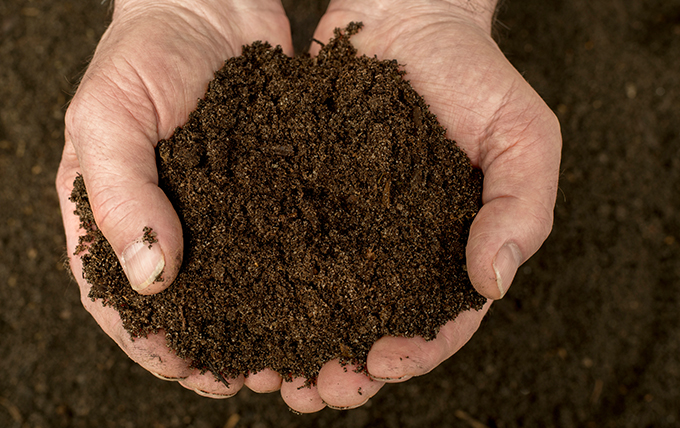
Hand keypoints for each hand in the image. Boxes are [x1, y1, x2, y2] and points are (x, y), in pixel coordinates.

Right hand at [56, 0, 291, 396]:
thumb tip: (152, 280)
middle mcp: (167, 224)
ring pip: (235, 289)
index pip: (119, 299)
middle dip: (213, 352)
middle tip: (250, 382)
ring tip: (290, 361)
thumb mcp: (109, 117)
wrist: (208, 4)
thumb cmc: (143, 53)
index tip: (187, 371)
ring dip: (259, 330)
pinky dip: (292, 283)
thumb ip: (120, 195)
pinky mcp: (262, 194)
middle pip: (185, 308)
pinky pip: (275, 247)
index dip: (150, 343)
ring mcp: (216, 213)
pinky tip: (319, 305)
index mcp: (112, 217)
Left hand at [280, 0, 560, 411]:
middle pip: (373, 328)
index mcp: (452, 250)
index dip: (413, 352)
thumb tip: (492, 282)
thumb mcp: (523, 136)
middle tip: (311, 391)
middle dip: (344, 369)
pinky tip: (242, 309)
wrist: (408, 15)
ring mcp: (349, 228)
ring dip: (298, 346)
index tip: (378, 363)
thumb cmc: (474, 75)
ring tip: (269, 374)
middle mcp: (397, 250)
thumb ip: (521, 209)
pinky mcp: (307, 199)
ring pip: (323, 304)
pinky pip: (285, 250)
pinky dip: (266, 288)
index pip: (440, 322)